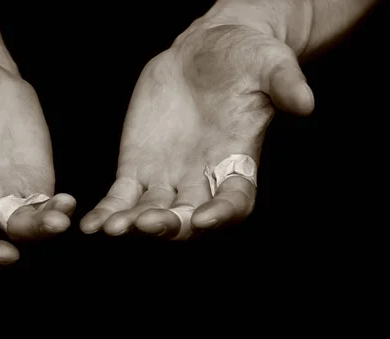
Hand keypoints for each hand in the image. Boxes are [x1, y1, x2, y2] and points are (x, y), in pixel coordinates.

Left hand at [81, 21, 313, 238]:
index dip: (222, 213)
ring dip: (133, 224)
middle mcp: (202, 181)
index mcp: (237, 164)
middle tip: (148, 224)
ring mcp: (168, 178)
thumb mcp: (269, 63)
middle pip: (187, 218)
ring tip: (113, 228)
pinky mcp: (138, 168)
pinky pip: (122, 196)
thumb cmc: (245, 58)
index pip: (234, 201)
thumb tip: (306, 102)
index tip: (203, 217)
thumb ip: (285, 83)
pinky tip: (91, 225)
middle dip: (169, 225)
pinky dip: (108, 211)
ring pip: (151, 212)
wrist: (205, 51)